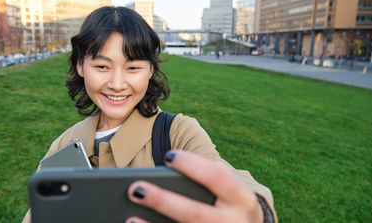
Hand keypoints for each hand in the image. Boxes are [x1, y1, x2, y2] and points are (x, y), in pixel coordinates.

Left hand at [126, 150, 263, 222]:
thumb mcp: (230, 193)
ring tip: (129, 219)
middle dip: (163, 201)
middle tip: (135, 188)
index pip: (217, 177)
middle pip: (194, 213)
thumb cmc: (230, 206)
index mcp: (242, 199)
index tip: (168, 156)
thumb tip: (162, 176)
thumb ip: (205, 182)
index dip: (193, 165)